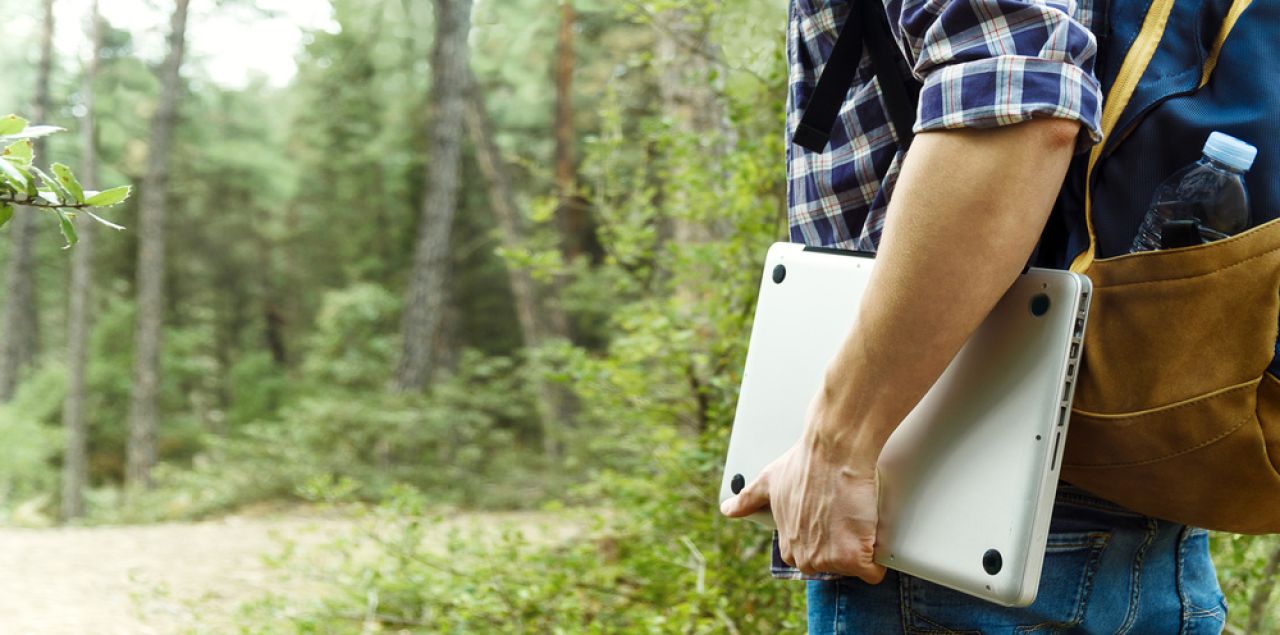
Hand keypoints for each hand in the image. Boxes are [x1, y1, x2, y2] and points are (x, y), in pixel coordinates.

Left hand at [720, 396, 886, 583]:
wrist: (833, 451)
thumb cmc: (804, 462)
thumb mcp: (768, 481)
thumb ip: (748, 500)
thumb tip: (727, 508)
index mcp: (788, 546)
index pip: (814, 558)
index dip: (828, 539)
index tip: (831, 519)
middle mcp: (806, 558)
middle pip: (837, 565)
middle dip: (847, 544)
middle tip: (845, 514)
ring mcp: (829, 560)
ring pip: (856, 566)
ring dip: (862, 545)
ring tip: (854, 513)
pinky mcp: (854, 557)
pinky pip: (873, 572)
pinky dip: (877, 556)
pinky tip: (870, 530)